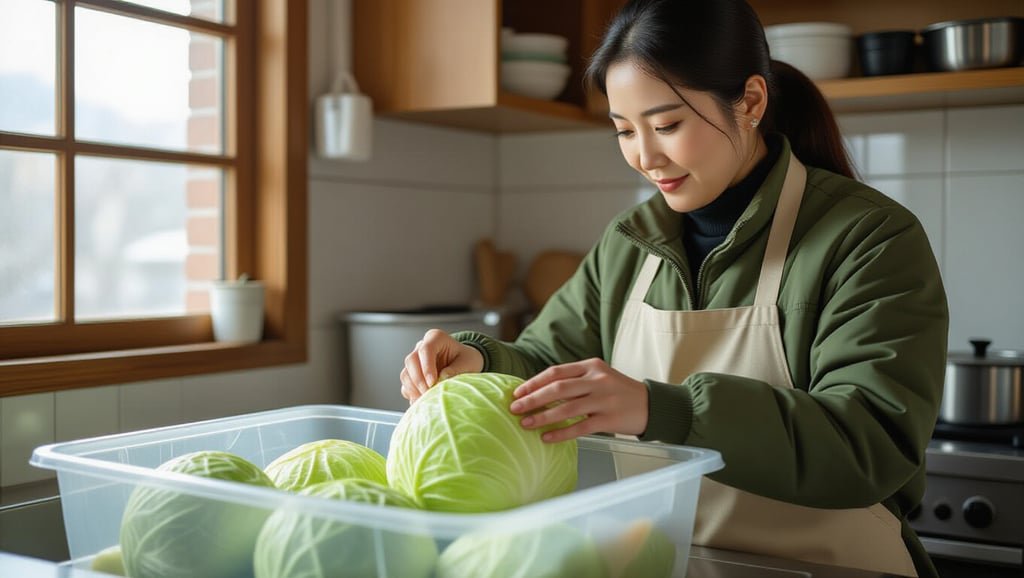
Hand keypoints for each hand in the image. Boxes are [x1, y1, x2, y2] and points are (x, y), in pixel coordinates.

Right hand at [400, 329, 483, 403]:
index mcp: (436, 338)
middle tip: (428, 393)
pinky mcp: (412, 376)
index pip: (425, 349)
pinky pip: (406, 386)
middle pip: (411, 361)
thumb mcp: (469, 363)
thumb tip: (441, 378)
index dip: (427, 367)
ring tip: (426, 399)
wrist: (465, 365)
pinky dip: (413, 395)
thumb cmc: (467, 360)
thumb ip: (456, 370)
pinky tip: (423, 401)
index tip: (433, 382)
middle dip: (418, 380)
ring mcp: (415, 362)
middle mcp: (421, 347)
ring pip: (405, 374)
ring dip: (414, 389)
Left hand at [509, 358, 647, 442]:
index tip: (517, 393)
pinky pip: (580, 427)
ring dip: (542, 417)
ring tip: (525, 424)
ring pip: (567, 408)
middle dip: (533, 399)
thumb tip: (540, 392)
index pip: (556, 372)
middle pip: (558, 388)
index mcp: (591, 366)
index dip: (534, 382)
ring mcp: (604, 400)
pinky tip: (546, 438)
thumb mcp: (599, 376)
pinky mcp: (609, 419)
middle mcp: (597, 380)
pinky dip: (561, 432)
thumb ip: (575, 380)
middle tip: (514, 408)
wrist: (651, 404)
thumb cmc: (618, 391)